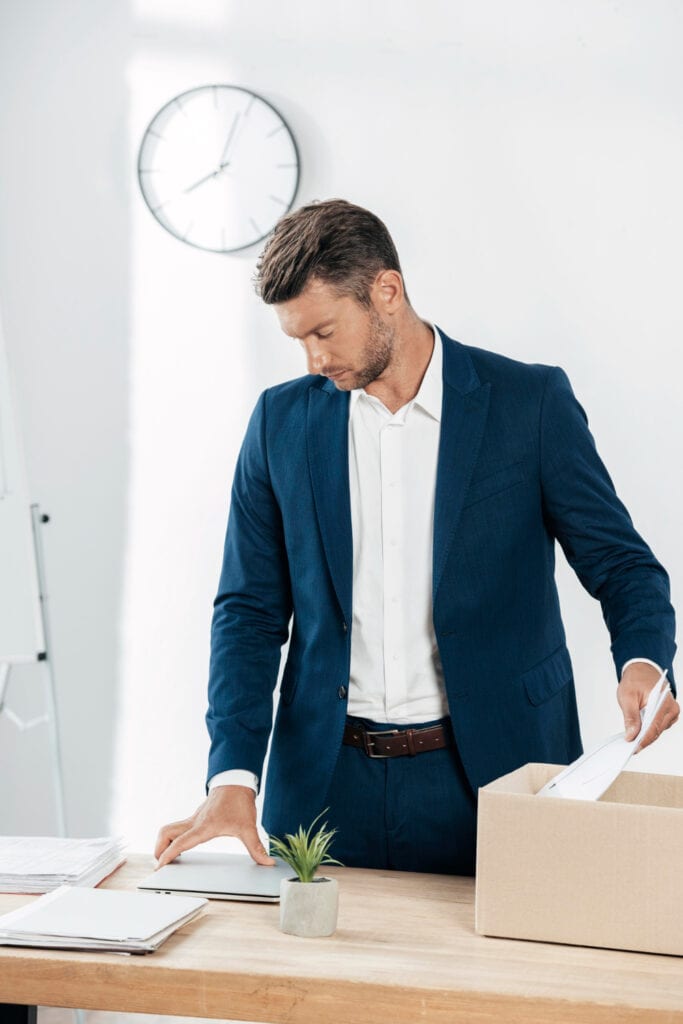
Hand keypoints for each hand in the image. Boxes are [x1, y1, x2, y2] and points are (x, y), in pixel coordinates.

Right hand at [154, 785, 275, 868]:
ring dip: (164, 843)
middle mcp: (194, 822)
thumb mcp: (248, 826)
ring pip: (169, 829)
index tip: (159, 866)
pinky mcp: (196, 817)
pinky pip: (178, 828)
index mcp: (204, 826)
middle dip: (159, 849)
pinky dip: (173, 838)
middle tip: (160, 865)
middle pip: (166, 833)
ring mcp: (193, 819)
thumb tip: (267, 862)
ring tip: (167, 858)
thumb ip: (256, 847)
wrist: (236, 781)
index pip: (180, 842)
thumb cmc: (239, 801)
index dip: (168, 855)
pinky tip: (180, 848)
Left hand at [617, 662, 679, 752]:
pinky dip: (649, 730)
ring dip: (646, 735)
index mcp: (663, 702)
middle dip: (643, 739)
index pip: (654, 727)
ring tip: (631, 739)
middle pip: (657, 731)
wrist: (643, 670)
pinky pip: (659, 726)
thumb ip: (630, 717)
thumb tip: (631, 735)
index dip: (643, 739)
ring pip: (658, 730)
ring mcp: (672, 712)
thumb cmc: (635, 680)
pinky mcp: (669, 714)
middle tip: (628, 747)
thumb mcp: (627, 696)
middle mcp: (672, 708)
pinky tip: (639, 731)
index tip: (633, 748)